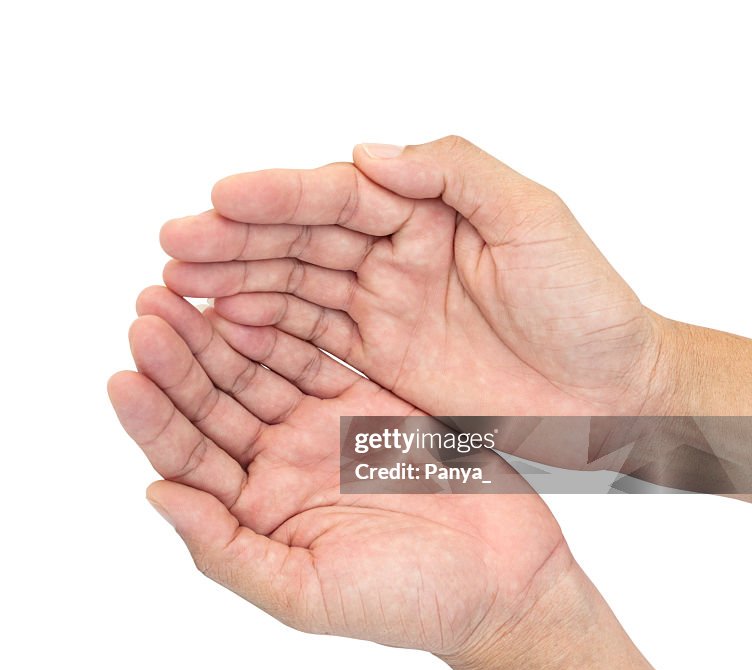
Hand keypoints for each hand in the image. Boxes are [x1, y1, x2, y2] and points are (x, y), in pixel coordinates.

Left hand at [108, 287, 658, 669]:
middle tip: (148, 306)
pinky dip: (282, 322)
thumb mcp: (306, 592)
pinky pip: (311, 349)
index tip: (124, 374)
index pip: (187, 456)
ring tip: (183, 287)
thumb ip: (226, 549)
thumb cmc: (408, 601)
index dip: (154, 416)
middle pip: (212, 400)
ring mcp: (316, 424)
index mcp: (253, 510)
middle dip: (178, 356)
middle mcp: (276, 462)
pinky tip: (251, 294)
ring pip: (254, 367)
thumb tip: (157, 495)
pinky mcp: (360, 395)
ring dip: (218, 329)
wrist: (501, 579)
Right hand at [159, 136, 677, 417]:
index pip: (337, 199)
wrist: (613, 396)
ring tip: (178, 289)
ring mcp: (379, 310)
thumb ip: (456, 173)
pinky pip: (307, 342)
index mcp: (424, 214)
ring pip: (292, 291)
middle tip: (174, 246)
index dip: (279, 198)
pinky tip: (223, 330)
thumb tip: (370, 153)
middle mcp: (391, 257)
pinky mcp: (376, 361)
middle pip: (299, 243)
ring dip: (234, 287)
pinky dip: (263, 336)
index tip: (222, 198)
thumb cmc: (587, 307)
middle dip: (235, 242)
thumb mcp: (536, 222)